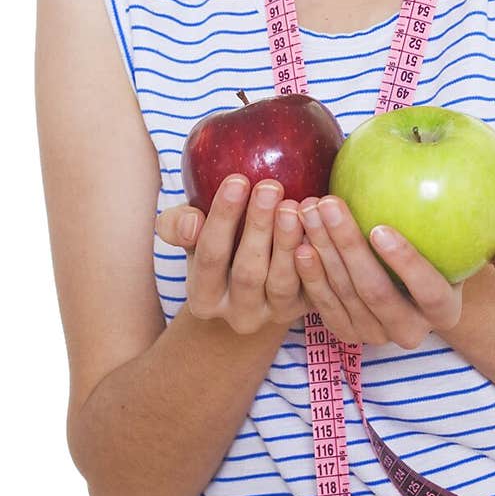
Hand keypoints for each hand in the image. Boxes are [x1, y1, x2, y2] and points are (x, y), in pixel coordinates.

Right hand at [155, 175, 309, 333]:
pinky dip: (315, 254)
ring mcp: (273, 315)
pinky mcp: (305, 308)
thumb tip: (192, 221)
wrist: (257, 284)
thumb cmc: (220, 246)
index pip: (209, 257)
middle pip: (247, 271)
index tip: (237, 180)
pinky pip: (312, 284)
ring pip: (281, 280)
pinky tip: (316, 223)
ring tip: (292, 205)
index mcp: (204, 299)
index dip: (222, 219)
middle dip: (258, 226)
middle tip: (270, 187)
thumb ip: (178, 225)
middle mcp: (238, 315)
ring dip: (287, 241)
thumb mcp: (192, 236)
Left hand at [293, 196, 494, 347]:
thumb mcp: (486, 249)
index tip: (379, 226)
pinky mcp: (345, 332)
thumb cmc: (455, 253)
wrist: (421, 283)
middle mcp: (409, 331)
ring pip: (343, 294)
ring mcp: (374, 335)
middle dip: (347, 245)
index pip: (427, 290)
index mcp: (444, 310)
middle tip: (329, 203)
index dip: (405, 262)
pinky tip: (298, 239)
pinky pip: (322, 303)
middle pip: (374, 290)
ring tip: (308, 209)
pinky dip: (307, 273)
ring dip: (322, 250)